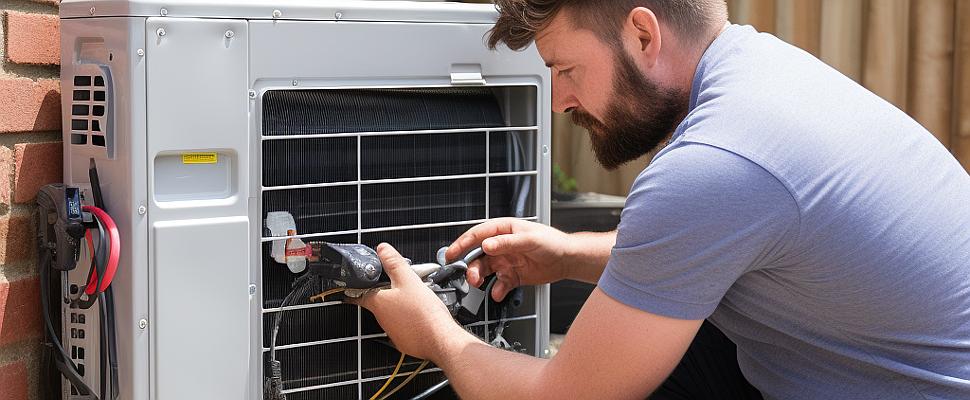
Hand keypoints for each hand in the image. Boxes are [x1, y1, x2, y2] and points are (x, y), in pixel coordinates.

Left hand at [353, 243, 469, 360]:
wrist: (441, 341)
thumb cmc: (424, 314)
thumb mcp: (408, 280)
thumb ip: (394, 263)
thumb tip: (382, 249)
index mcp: (378, 303)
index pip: (358, 295)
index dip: (355, 289)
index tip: (351, 288)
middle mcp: (382, 320)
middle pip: (380, 302)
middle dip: (388, 293)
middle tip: (401, 284)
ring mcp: (393, 333)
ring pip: (393, 314)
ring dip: (401, 306)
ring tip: (418, 299)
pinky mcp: (405, 341)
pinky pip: (404, 327)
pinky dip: (410, 320)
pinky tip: (423, 315)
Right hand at [446, 218, 571, 301]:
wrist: (568, 260)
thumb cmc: (552, 242)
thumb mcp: (529, 240)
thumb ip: (507, 243)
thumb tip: (486, 245)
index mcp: (503, 230)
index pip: (477, 235)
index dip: (462, 244)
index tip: (451, 254)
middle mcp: (502, 245)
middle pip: (478, 255)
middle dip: (471, 266)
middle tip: (469, 276)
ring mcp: (506, 261)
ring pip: (486, 270)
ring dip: (480, 278)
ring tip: (480, 284)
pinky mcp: (513, 275)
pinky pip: (499, 284)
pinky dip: (497, 290)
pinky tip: (498, 293)